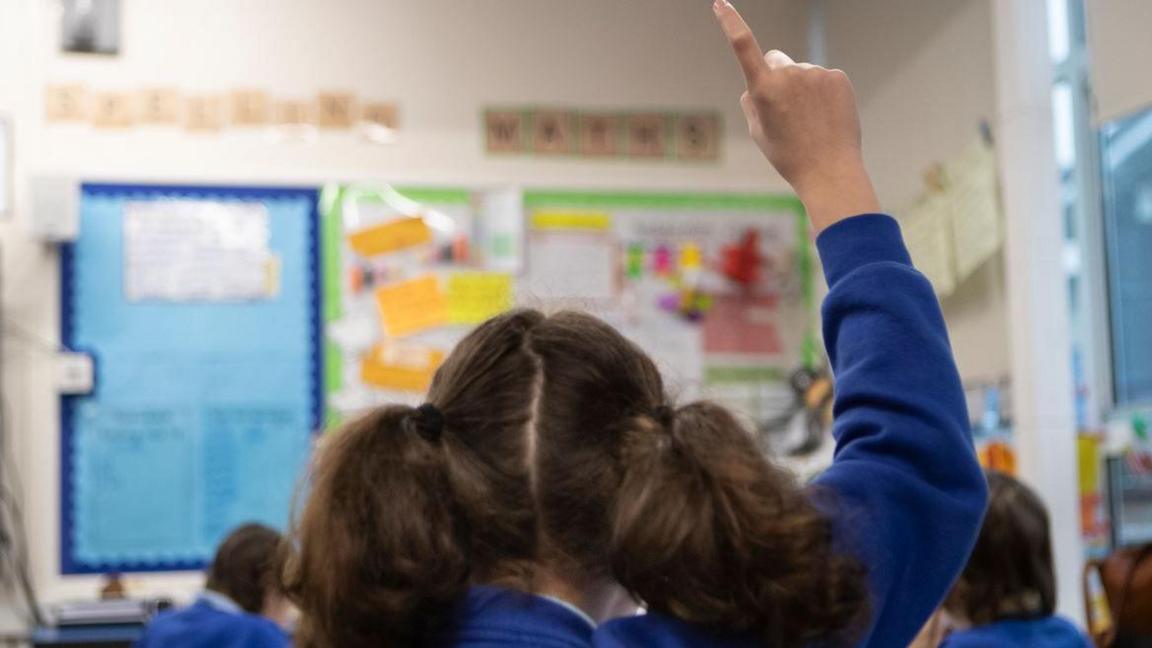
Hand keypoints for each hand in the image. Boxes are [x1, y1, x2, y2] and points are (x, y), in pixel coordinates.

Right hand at [713, 0, 879, 231]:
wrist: (830, 171)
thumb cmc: (788, 156)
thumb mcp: (759, 133)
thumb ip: (752, 102)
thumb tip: (753, 85)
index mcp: (764, 89)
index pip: (743, 46)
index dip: (730, 22)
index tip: (720, 2)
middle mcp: (789, 74)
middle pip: (776, 60)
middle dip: (776, 75)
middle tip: (786, 109)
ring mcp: (816, 73)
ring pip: (801, 72)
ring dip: (802, 88)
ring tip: (810, 121)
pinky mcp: (838, 76)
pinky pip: (823, 78)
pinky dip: (823, 92)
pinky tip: (826, 116)